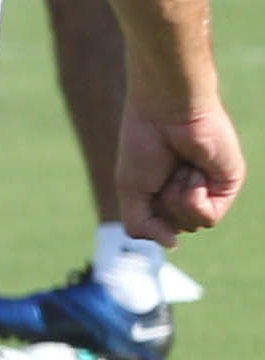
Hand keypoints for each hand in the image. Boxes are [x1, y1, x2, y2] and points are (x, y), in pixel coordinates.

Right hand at [114, 101, 244, 246]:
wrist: (164, 114)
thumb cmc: (143, 144)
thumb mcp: (131, 192)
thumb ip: (141, 225)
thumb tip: (172, 245)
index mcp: (168, 191)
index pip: (161, 226)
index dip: (147, 211)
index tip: (146, 181)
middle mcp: (193, 190)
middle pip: (178, 228)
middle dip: (162, 204)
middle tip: (162, 172)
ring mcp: (212, 188)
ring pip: (193, 225)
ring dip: (176, 198)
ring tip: (179, 167)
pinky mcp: (229, 183)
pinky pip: (208, 216)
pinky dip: (193, 197)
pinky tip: (193, 171)